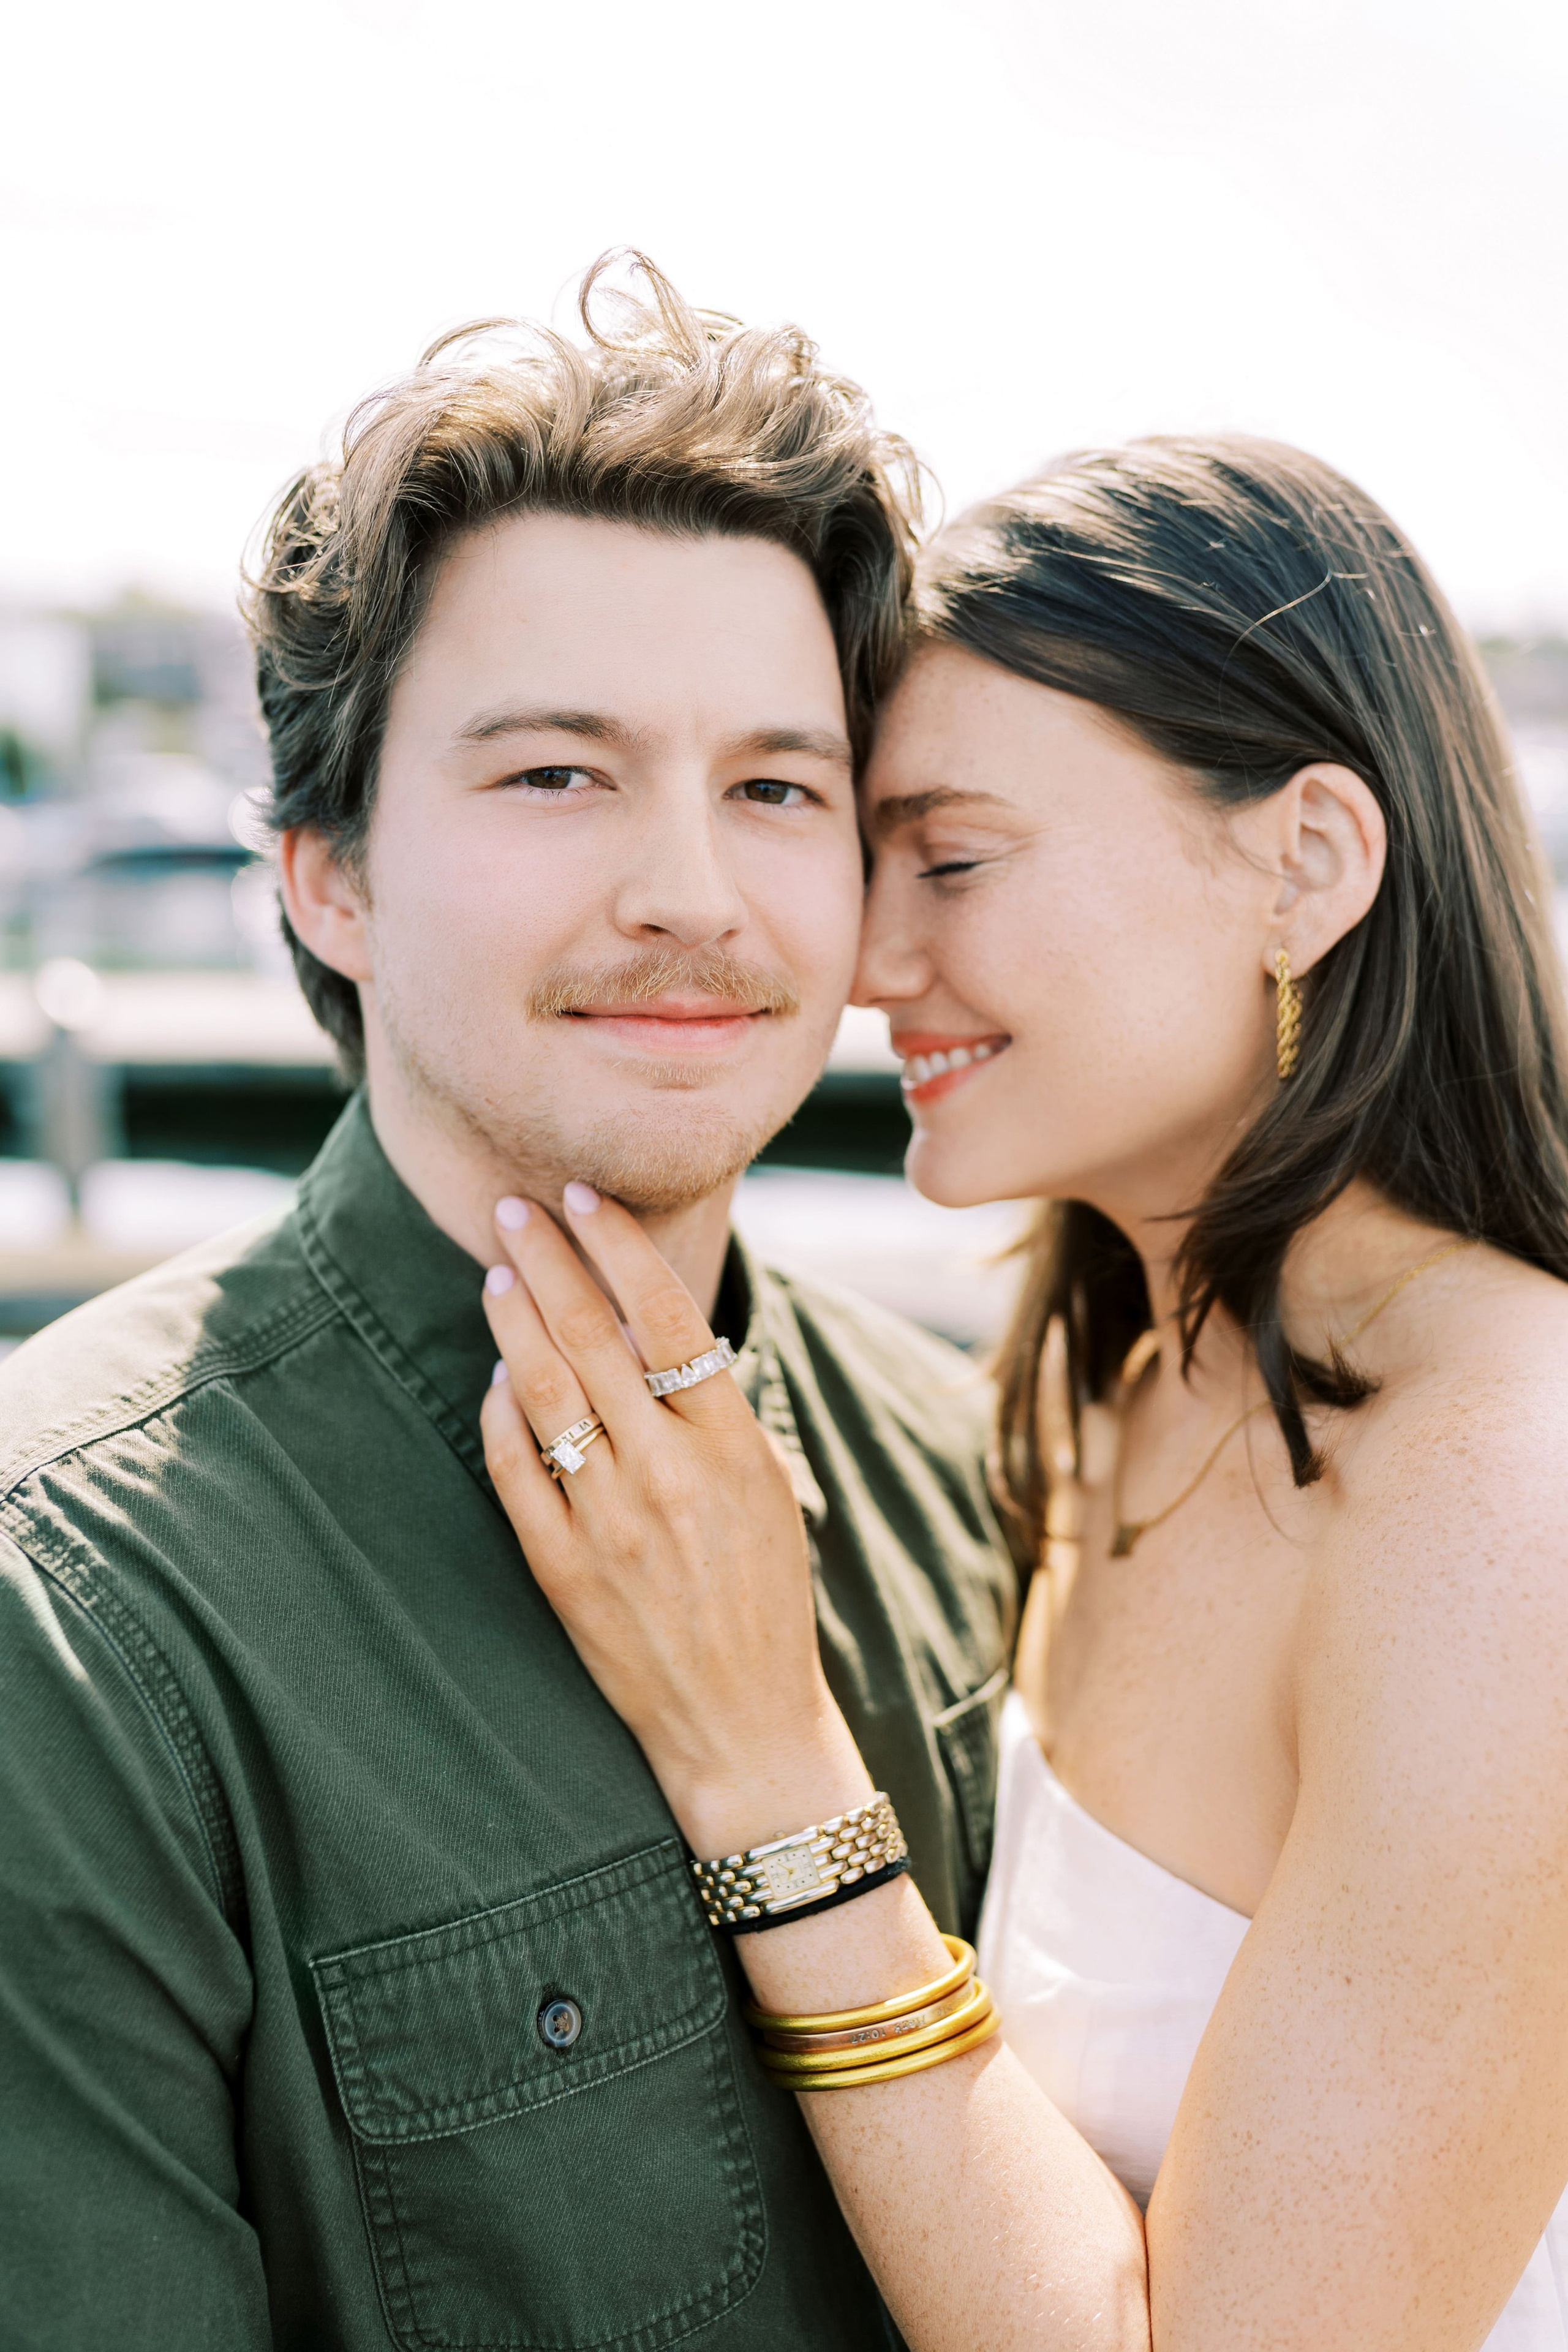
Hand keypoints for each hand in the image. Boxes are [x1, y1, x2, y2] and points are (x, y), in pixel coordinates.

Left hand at [479, 1184, 872, 1856]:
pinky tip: (495, 1374)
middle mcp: (668, 1473)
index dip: (617, 1245)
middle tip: (514, 1206)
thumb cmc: (763, 1596)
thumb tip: (650, 1326)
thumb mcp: (767, 1487)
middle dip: (548, 1259)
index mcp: (731, 1444)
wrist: (741, 1721)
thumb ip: (713, 1410)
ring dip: (513, 1320)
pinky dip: (498, 1411)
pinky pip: (514, 1468)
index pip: (666, 1313)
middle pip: (593, 1336)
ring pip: (544, 1391)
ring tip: (498, 1270)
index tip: (583, 1196)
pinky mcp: (560, 1568)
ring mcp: (608, 1521)